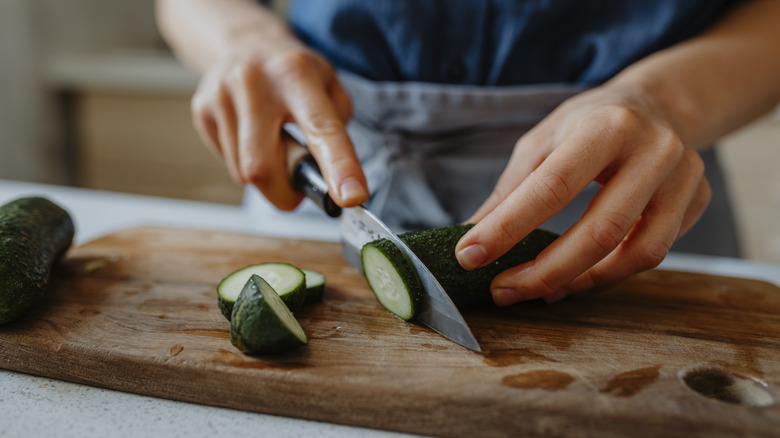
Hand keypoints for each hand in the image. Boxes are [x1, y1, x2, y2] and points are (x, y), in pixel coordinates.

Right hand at [191, 39, 367, 209]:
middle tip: (297, 188)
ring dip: (265, 176)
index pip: (320, 128)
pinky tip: (251, 137)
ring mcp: (222, 95)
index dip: (338, 166)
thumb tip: (334, 179)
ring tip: (273, 145)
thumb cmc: (294, 73)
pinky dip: (244, 162)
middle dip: (283, 193)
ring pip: (242, 172)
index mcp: (296, 74)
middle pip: (262, 168)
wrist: (245, 42)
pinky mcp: (202, 108)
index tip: (350, 197)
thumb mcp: (330, 85)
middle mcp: (254, 81)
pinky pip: (226, 162)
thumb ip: (337, 130)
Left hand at [455, 81, 711, 304]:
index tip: (470, 256)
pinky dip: (610, 274)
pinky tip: (577, 277)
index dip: (507, 228)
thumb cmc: (590, 123)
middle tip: (502, 290)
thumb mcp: (543, 141)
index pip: (552, 187)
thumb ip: (510, 190)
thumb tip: (471, 238)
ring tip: (539, 290)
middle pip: (599, 231)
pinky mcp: (697, 202)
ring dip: (580, 281)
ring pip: (637, 253)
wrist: (660, 103)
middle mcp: (653, 151)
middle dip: (544, 272)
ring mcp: (684, 178)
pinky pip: (653, 253)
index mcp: (605, 126)